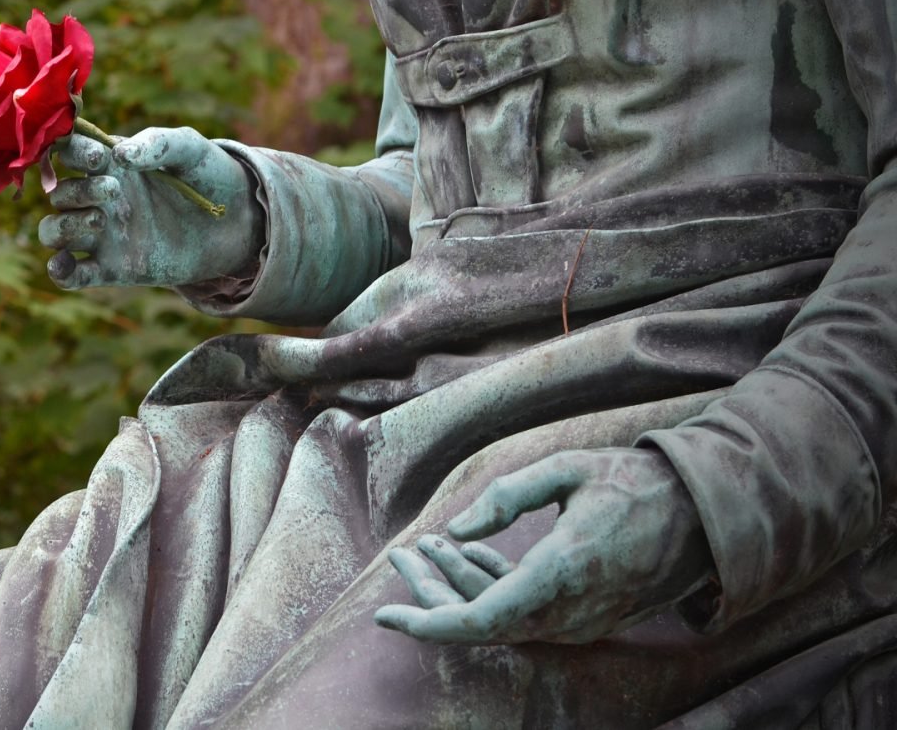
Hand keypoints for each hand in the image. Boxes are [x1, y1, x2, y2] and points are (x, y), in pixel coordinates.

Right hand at [39, 126, 259, 288]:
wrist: (237, 224)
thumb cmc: (209, 176)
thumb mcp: (189, 148)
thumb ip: (156, 142)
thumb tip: (119, 155)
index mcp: (109, 162)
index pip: (67, 152)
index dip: (71, 152)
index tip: (99, 158)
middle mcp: (98, 197)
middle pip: (58, 194)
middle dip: (77, 191)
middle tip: (114, 191)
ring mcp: (102, 234)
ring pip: (53, 232)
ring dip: (63, 227)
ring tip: (101, 221)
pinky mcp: (111, 269)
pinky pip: (71, 274)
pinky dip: (59, 272)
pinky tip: (63, 265)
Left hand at [374, 448, 715, 644]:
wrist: (707, 514)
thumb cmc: (635, 482)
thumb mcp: (567, 469)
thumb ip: (507, 496)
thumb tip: (456, 530)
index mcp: (563, 573)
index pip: (481, 619)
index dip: (427, 622)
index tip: (385, 614)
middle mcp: (572, 610)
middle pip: (480, 621)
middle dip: (432, 593)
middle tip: (401, 556)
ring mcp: (583, 621)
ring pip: (501, 618)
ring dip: (458, 587)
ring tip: (424, 549)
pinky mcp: (589, 619)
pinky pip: (525, 613)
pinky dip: (489, 588)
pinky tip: (464, 556)